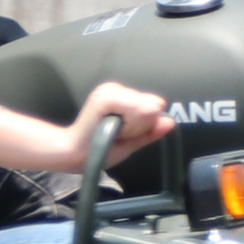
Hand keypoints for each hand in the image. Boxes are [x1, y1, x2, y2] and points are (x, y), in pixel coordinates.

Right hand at [60, 81, 174, 169]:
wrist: (73, 155)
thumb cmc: (98, 149)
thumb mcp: (131, 141)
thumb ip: (150, 132)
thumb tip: (170, 121)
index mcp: (123, 96)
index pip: (155, 106)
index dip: (145, 124)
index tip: (124, 134)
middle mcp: (117, 88)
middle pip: (153, 106)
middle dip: (140, 125)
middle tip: (117, 134)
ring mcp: (110, 91)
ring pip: (146, 109)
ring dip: (133, 127)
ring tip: (113, 132)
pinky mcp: (105, 97)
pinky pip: (135, 110)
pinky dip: (128, 125)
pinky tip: (111, 129)